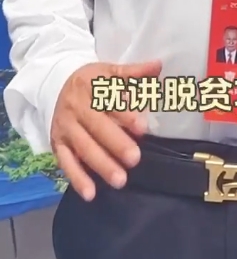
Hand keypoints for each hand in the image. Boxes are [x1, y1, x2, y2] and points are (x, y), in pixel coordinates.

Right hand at [50, 59, 161, 201]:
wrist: (56, 84)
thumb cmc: (91, 81)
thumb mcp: (110, 71)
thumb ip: (135, 72)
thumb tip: (158, 65)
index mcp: (91, 87)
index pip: (110, 102)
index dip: (126, 114)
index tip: (143, 127)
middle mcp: (76, 108)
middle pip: (97, 127)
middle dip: (116, 143)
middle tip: (135, 159)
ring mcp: (66, 128)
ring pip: (83, 148)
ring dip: (101, 165)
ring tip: (120, 180)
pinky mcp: (58, 144)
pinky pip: (66, 163)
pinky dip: (77, 178)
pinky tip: (91, 193)